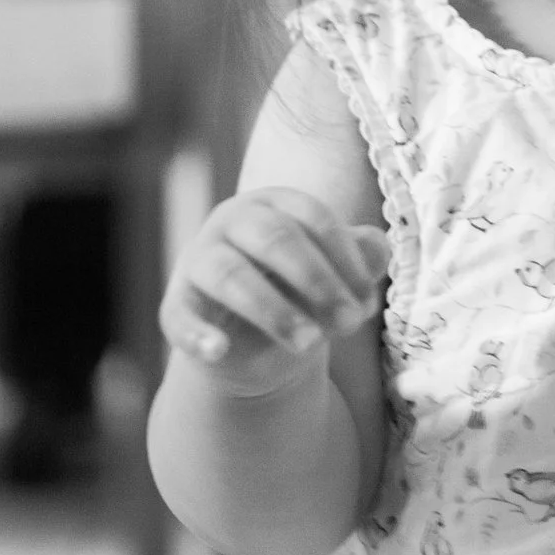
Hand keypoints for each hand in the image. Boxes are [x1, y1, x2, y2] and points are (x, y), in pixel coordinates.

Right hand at [161, 186, 390, 396]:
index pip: (312, 217)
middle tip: (350, 324)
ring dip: (273, 310)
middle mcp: (232, 220)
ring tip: (312, 344)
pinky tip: (220, 350)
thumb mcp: (335, 276)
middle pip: (274, 238)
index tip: (368, 301)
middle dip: (317, 281)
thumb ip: (361, 258)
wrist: (253, 345)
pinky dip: (197, 334)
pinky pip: (180, 315)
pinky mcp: (177, 303)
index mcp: (275, 204)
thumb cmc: (300, 294)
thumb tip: (377, 250)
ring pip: (230, 274)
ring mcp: (199, 260)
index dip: (345, 257)